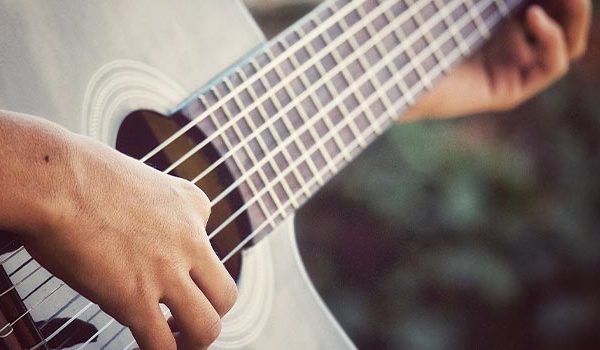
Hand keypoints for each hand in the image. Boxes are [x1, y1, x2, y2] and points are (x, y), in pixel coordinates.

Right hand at [20, 132, 236, 348]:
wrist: (56, 177)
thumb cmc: (83, 173)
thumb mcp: (145, 178)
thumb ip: (157, 205)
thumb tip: (142, 228)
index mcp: (194, 206)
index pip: (211, 245)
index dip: (191, 267)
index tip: (171, 273)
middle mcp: (190, 239)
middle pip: (226, 294)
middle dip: (210, 314)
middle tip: (185, 320)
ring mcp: (166, 270)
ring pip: (207, 326)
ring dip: (193, 342)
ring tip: (173, 342)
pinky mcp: (134, 297)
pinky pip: (160, 344)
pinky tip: (143, 348)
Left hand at [403, 0, 591, 120]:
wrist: (394, 71)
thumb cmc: (417, 27)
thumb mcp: (462, 1)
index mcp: (498, 18)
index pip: (546, 2)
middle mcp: (510, 43)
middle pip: (564, 18)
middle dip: (571, 0)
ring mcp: (511, 67)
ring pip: (566, 41)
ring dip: (574, 14)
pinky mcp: (509, 91)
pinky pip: (551, 65)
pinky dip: (554, 39)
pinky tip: (533, 16)